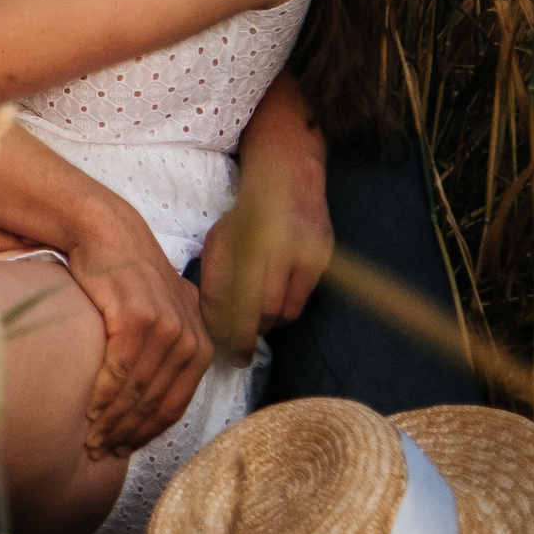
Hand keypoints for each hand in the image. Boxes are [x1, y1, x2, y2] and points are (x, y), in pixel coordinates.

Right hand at [67, 210, 213, 458]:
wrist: (109, 234)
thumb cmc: (131, 278)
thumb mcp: (167, 311)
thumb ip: (175, 348)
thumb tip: (167, 394)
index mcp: (201, 343)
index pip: (176, 403)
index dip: (148, 431)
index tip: (124, 448)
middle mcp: (189, 337)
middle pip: (155, 402)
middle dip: (127, 433)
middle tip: (101, 451)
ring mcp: (165, 327)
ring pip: (137, 390)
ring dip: (112, 420)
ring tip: (91, 438)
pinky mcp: (136, 318)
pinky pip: (119, 369)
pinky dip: (104, 396)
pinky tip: (89, 410)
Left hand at [197, 146, 332, 365]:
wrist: (288, 180)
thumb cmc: (246, 216)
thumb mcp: (219, 241)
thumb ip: (214, 280)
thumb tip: (212, 323)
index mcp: (242, 242)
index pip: (234, 300)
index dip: (232, 332)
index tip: (231, 353)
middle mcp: (275, 249)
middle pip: (262, 310)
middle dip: (249, 333)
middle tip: (239, 349)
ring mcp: (302, 254)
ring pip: (285, 311)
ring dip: (268, 324)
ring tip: (255, 324)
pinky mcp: (321, 258)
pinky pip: (302, 301)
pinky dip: (286, 312)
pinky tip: (273, 309)